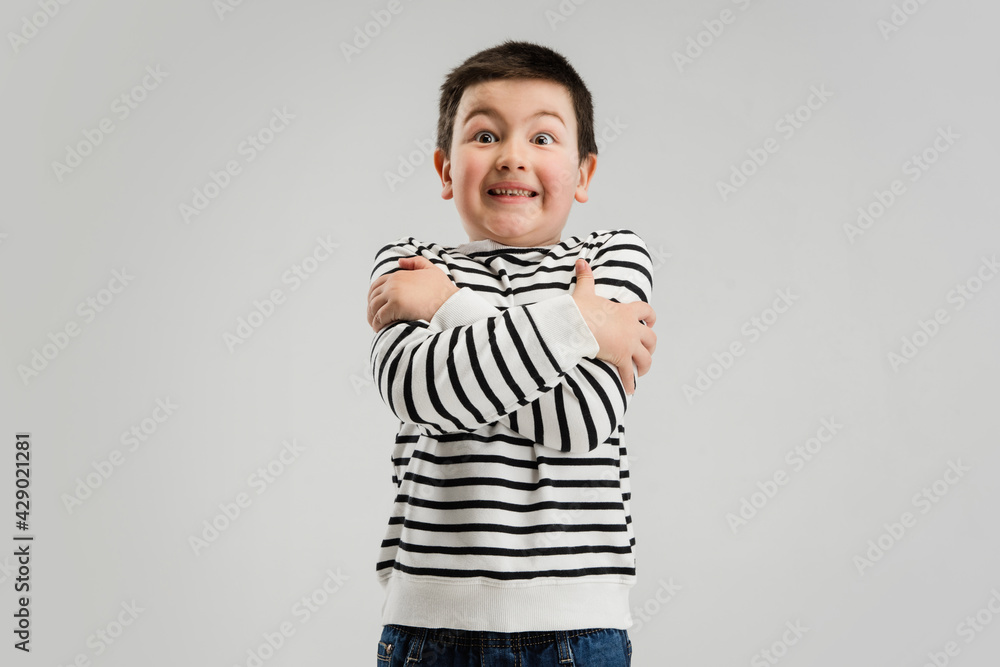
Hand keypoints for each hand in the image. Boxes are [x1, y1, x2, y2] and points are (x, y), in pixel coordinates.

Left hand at [367, 256, 460, 331]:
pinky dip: (378, 325)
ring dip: (373, 318)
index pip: (377, 285)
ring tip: (378, 327)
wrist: (450, 302)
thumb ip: (416, 262)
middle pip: (373, 297)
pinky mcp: (395, 306)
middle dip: (372, 309)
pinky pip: (380, 318)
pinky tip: (382, 330)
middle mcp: (393, 283)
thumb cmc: (443, 290)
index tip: (376, 307)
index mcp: (398, 275)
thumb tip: (399, 261)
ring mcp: (393, 294)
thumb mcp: (431, 269)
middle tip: (374, 319)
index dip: (374, 297)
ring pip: (374, 308)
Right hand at [571, 259, 655, 394]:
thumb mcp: (585, 291)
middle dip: (651, 345)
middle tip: (647, 351)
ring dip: (645, 365)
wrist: (576, 324)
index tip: (651, 321)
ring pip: (646, 358)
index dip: (651, 317)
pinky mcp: (621, 358)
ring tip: (641, 371)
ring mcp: (629, 344)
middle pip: (651, 338)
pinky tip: (630, 390)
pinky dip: (630, 383)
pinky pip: (629, 374)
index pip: (647, 312)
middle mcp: (632, 328)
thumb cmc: (580, 309)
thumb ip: (586, 277)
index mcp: (627, 311)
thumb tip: (581, 261)